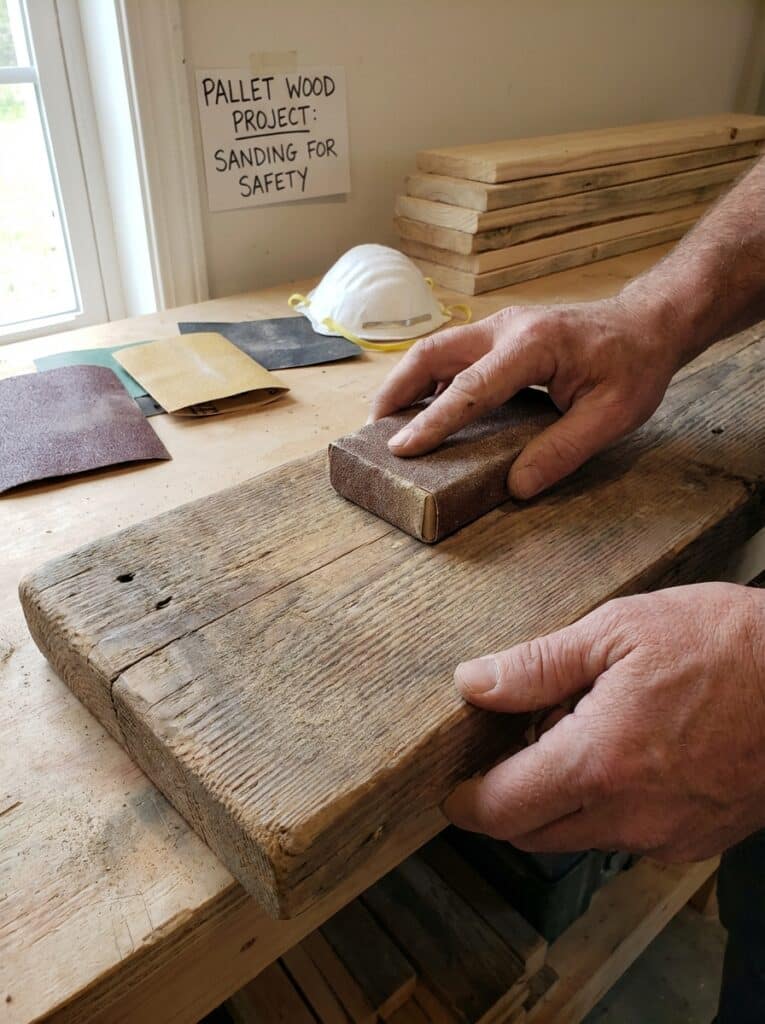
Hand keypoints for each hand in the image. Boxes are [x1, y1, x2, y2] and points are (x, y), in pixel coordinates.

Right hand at [369, 297, 680, 498]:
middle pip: (433, 353)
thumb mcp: (613, 415)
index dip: (433, 420)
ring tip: (387, 423)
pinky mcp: (499, 336)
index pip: (471, 387)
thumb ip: (564, 450)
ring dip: (406, 383)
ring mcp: (500, 327)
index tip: (402, 448)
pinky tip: (422, 408)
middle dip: (396, 390)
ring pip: (436, 349)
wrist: (645, 326)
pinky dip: (428, 380)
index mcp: (535, 345)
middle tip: (374, 431)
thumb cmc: (634, 366)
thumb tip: (516, 485)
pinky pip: (453, 355)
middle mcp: (507, 328)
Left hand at [444, 583, 764, 860]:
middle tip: (516, 745)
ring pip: (580, 837)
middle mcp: (630, 816)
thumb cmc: (726, 646)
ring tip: (581, 735)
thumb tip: (475, 682)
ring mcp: (668, 836)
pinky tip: (626, 754)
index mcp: (598, 763)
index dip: (467, 802)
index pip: (502, 810)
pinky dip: (608, 806)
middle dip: (509, 801)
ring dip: (560, 801)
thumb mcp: (618, 632)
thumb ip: (537, 665)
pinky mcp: (697, 840)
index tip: (453, 788)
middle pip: (534, 834)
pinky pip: (628, 836)